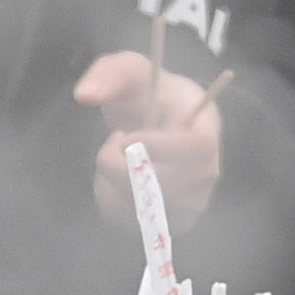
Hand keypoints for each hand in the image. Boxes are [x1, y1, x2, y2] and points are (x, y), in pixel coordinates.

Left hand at [76, 51, 225, 220]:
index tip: (126, 134)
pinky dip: (111, 203)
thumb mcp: (128, 71)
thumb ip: (108, 75)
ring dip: (112, 183)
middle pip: (168, 184)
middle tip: (112, 142)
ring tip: (114, 158)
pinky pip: (135, 223)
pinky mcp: (172, 221)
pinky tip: (112, 180)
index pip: (198, 148)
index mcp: (207, 126)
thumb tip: (85, 95)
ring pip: (147, 208)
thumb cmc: (146, 93)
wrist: (153, 119)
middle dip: (120, 165)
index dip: (157, 146)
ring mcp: (193, 200)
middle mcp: (208, 170)